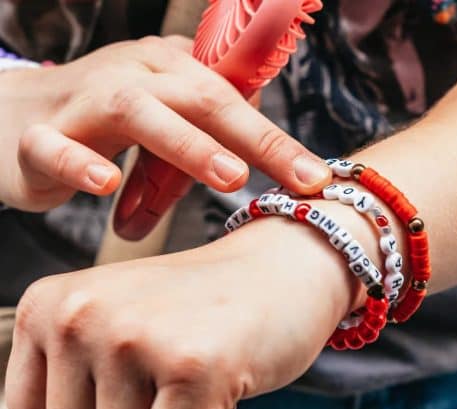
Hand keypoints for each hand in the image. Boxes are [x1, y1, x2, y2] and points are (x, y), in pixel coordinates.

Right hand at [0, 36, 330, 211]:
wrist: (8, 119)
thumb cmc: (103, 126)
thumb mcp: (168, 124)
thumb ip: (215, 136)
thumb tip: (281, 162)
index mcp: (168, 71)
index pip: (234, 100)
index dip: (279, 138)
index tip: (320, 179)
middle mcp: (132, 75)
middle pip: (202, 98)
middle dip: (258, 139)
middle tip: (302, 179)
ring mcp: (83, 103)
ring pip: (138, 111)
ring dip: (188, 144)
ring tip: (230, 176)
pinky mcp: (37, 139)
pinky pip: (57, 147)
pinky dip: (81, 164)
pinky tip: (108, 184)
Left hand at [0, 204, 370, 408]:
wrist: (280, 271)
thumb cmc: (194, 314)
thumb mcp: (110, 350)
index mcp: (46, 307)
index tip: (139, 365)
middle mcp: (79, 317)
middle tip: (175, 368)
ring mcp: (134, 339)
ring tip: (199, 373)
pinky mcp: (192, 366)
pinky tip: (224, 382)